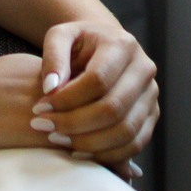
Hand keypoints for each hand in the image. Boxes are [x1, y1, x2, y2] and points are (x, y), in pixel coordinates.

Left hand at [28, 23, 157, 177]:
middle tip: (45, 127)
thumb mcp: (61, 36)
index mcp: (122, 45)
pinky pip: (134, 145)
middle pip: (113, 109)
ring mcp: (151, 95)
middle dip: (74, 124)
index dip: (67, 99)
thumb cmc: (80, 43)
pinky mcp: (151, 116)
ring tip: (58, 139)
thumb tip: (50, 87)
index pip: (97, 80)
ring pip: (125, 131)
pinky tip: (78, 151)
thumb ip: (53, 55)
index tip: (39, 108)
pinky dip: (106, 155)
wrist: (104, 46)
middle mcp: (143, 70)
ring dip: (88, 143)